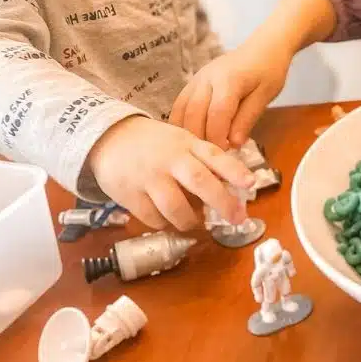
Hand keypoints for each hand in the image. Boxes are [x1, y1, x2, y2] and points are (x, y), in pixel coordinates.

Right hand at [87, 116, 253, 230]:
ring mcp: (149, 177)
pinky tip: (168, 220)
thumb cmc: (155, 144)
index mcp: (187, 144)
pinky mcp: (130, 194)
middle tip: (236, 218)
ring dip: (190, 220)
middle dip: (221, 202)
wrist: (109, 138)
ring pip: (175, 207)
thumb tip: (231, 189)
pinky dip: (165, 224)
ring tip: (195, 223)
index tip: (251, 183)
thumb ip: (202, 161)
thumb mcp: (181, 143)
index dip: (234, 170)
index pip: (215, 156)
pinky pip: (153, 218)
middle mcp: (170, 159)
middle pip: (200, 181)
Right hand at [172, 37, 293, 149]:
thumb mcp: (265, 95)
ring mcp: (196, 79)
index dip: (219, 137)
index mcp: (229, 80)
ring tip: (199, 151)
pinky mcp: (192, 83)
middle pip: (194, 113)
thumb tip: (234, 144)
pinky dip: (181, 124)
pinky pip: (179, 106)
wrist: (262, 47)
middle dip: (200, 138)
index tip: (225, 155)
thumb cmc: (268, 71)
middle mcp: (207, 78)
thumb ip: (248, 118)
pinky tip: (189, 138)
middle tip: (211, 158)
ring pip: (181, 110)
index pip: (218, 113)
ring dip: (187, 133)